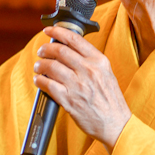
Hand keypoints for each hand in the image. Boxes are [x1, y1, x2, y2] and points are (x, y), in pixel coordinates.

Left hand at [34, 26, 131, 151]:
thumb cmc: (111, 100)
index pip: (74, 39)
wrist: (116, 124)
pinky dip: (40, 80)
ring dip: (41, 65)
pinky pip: (48, 85)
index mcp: (99, 61)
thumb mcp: (107, 73)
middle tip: (41, 51)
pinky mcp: (69, 100)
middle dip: (46, 49)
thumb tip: (70, 49)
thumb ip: (91, 61)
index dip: (58, 32)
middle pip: (60, 51)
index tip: (49, 30)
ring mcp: (78, 85)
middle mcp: (88, 70)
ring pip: (51, 66)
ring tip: (39, 66)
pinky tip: (39, 80)